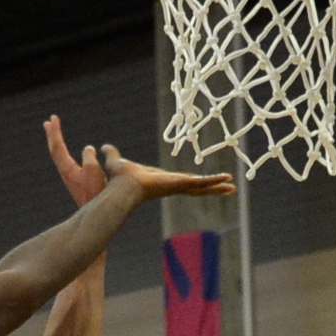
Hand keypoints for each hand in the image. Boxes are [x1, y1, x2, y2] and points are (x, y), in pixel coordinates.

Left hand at [44, 114, 108, 206]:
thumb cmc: (96, 193)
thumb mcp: (93, 171)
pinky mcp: (77, 182)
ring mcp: (70, 177)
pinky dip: (66, 152)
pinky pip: (68, 161)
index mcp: (67, 169)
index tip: (52, 118)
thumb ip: (89, 157)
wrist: (96, 214)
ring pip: (60, 156)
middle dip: (52, 135)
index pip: (57, 147)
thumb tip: (88, 149)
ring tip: (55, 134)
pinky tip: (73, 153)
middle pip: (55, 150)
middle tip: (48, 122)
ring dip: (57, 143)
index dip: (55, 132)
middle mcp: (65, 172)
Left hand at [101, 144, 234, 200]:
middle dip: (211, 187)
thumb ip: (111, 154)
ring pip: (202, 187)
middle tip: (226, 188)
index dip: (192, 182)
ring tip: (233, 187)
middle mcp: (172, 185)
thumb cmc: (119, 178)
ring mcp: (178, 186)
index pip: (182, 182)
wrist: (122, 186)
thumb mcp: (116, 161)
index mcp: (162, 180)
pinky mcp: (181, 184)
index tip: (200, 182)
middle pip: (197, 187)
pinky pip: (201, 183)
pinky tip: (228, 182)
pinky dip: (214, 181)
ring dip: (217, 186)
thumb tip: (101, 147)